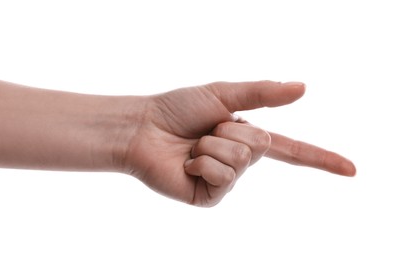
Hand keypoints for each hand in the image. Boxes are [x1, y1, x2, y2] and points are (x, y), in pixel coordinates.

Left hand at [123, 81, 355, 206]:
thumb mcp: (223, 94)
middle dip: (231, 129)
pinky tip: (188, 162)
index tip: (350, 170)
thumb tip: (304, 87)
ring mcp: (225, 181)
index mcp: (246, 138)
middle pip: (262, 144)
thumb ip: (263, 93)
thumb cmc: (176, 110)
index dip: (321, 160)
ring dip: (213, 144)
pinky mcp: (209, 196)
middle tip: (205, 129)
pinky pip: (222, 176)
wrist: (142, 128)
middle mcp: (240, 161)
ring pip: (241, 159)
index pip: (292, 150)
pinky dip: (203, 162)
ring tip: (193, 144)